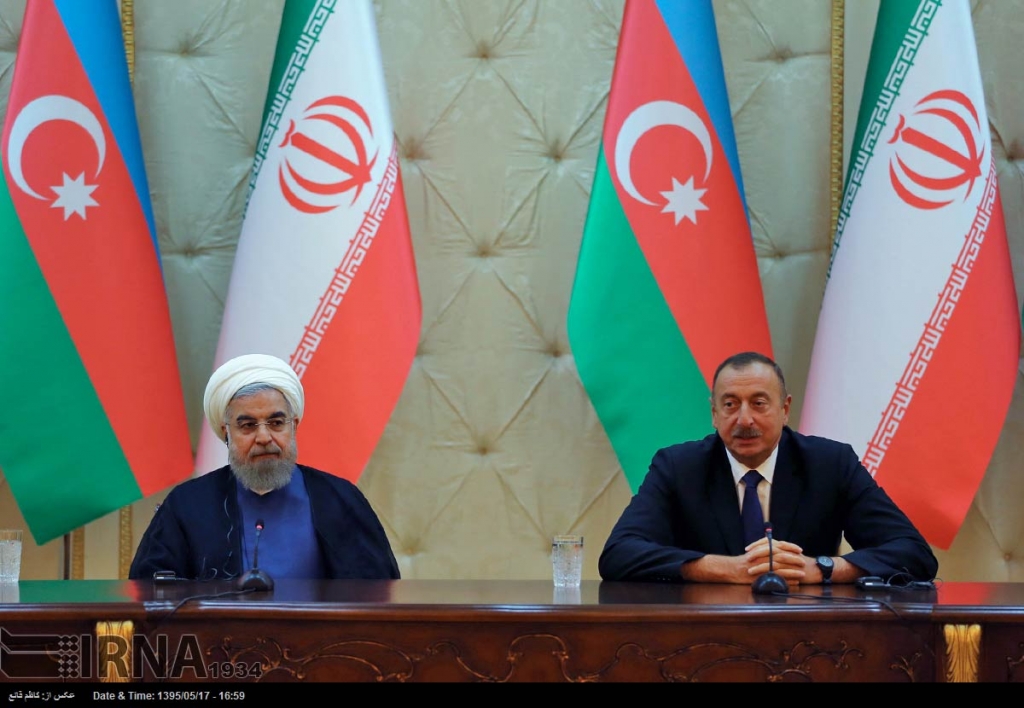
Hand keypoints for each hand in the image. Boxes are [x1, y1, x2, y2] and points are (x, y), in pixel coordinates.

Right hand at [680, 540, 812, 584]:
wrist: (730, 568)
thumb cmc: (742, 561)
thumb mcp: (753, 552)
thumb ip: (764, 549)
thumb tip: (775, 547)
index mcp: (761, 548)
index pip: (779, 545)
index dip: (790, 547)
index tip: (799, 549)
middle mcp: (762, 556)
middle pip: (781, 555)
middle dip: (794, 558)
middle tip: (803, 560)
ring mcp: (761, 566)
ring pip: (780, 567)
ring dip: (792, 570)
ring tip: (802, 573)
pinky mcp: (760, 576)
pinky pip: (774, 578)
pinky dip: (785, 580)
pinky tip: (793, 582)